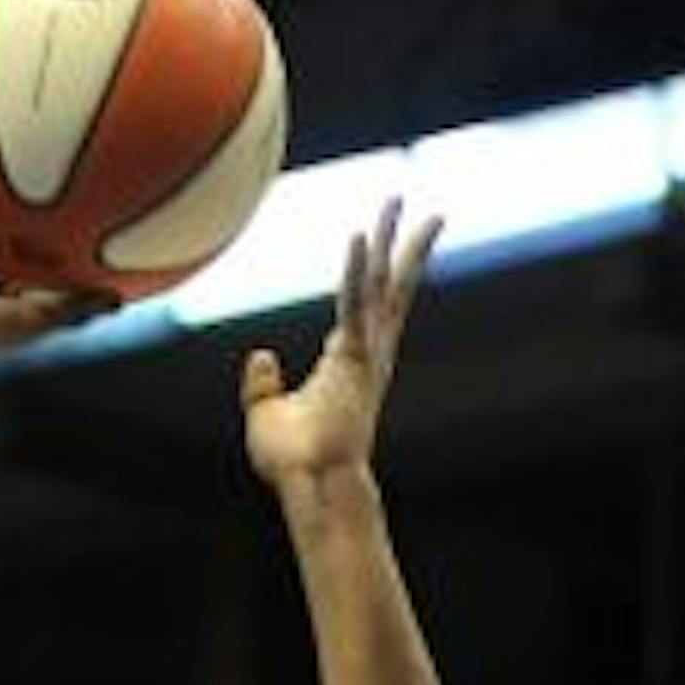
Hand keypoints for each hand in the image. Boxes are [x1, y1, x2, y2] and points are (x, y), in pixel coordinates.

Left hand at [243, 199, 439, 486]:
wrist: (310, 484)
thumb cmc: (292, 461)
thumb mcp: (266, 415)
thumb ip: (262, 385)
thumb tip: (260, 356)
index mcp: (349, 362)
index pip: (367, 306)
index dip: (378, 273)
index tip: (382, 244)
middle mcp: (368, 353)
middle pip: (392, 287)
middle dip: (405, 245)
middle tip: (425, 208)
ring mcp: (365, 354)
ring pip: (383, 284)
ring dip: (391, 240)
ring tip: (400, 199)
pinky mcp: (352, 358)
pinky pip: (354, 304)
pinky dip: (355, 271)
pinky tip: (359, 238)